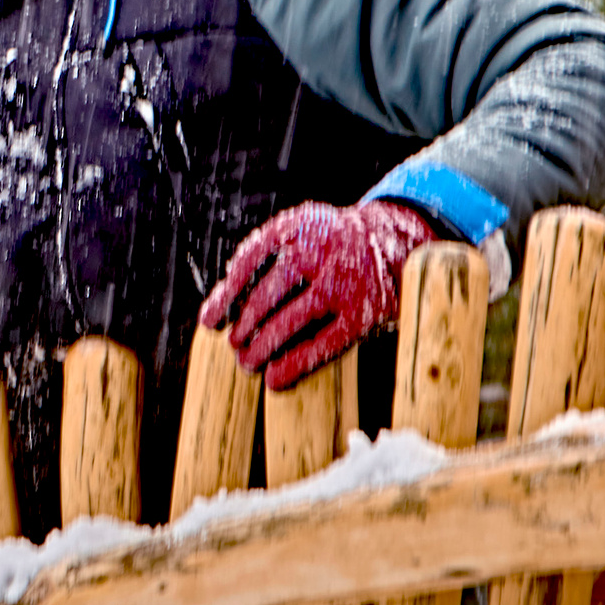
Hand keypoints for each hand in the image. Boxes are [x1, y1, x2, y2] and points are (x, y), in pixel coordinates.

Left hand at [199, 200, 436, 390]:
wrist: (395, 242)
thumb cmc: (330, 247)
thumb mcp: (302, 234)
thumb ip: (264, 261)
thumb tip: (216, 312)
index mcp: (299, 224)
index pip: (251, 259)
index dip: (227, 294)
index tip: (209, 322)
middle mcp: (321, 249)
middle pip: (268, 294)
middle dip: (245, 325)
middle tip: (234, 346)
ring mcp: (344, 281)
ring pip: (291, 320)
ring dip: (263, 346)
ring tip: (247, 363)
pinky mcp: (363, 313)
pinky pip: (323, 344)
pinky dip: (295, 364)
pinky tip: (275, 380)